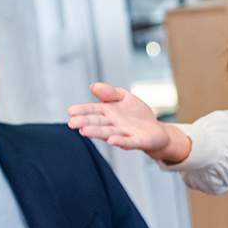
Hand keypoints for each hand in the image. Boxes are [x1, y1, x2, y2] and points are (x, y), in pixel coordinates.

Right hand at [67, 83, 190, 162]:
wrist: (156, 131)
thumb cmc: (137, 114)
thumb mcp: (124, 97)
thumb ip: (110, 92)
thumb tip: (92, 86)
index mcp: (108, 112)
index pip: (93, 110)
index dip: (82, 110)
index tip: (70, 111)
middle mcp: (113, 125)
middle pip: (98, 123)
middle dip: (85, 122)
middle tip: (72, 123)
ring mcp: (124, 134)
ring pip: (109, 133)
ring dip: (97, 132)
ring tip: (84, 130)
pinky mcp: (137, 141)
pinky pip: (128, 142)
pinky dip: (120, 141)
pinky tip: (111, 140)